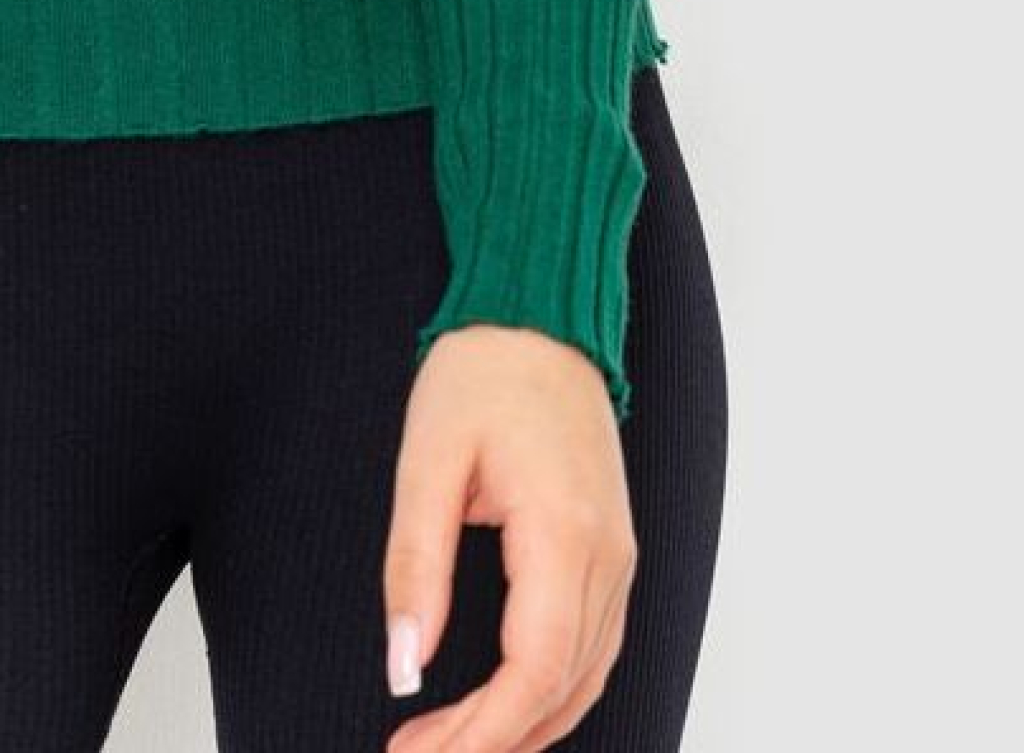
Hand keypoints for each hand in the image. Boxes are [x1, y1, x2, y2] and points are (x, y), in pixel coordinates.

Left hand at [383, 326, 634, 749]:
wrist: (539, 314)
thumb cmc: (482, 372)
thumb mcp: (427, 460)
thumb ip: (415, 566)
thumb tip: (404, 664)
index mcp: (564, 534)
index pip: (533, 674)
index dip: (478, 734)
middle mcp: (607, 555)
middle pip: (562, 690)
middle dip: (491, 741)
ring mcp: (619, 555)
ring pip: (587, 679)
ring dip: (523, 726)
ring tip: (449, 744)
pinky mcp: (612, 550)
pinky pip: (595, 647)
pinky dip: (553, 692)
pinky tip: (505, 707)